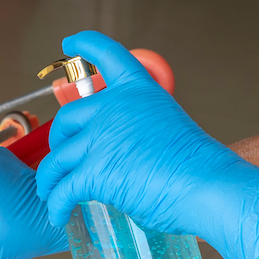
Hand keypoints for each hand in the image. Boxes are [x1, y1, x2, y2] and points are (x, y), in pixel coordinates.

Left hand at [35, 31, 258, 258]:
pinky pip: (62, 190)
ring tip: (52, 196)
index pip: (108, 56)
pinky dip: (55, 205)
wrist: (209, 186)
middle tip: (60, 161)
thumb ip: (135, 132)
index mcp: (139, 91)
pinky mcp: (94, 170)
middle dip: (58, 141)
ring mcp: (101, 137)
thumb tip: (118, 160)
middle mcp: (115, 107)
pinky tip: (58, 215)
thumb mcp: (166, 129)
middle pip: (66, 119)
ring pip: (56, 160)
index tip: (70, 43)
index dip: (86, 45)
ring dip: (49, 181)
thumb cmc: (198, 168)